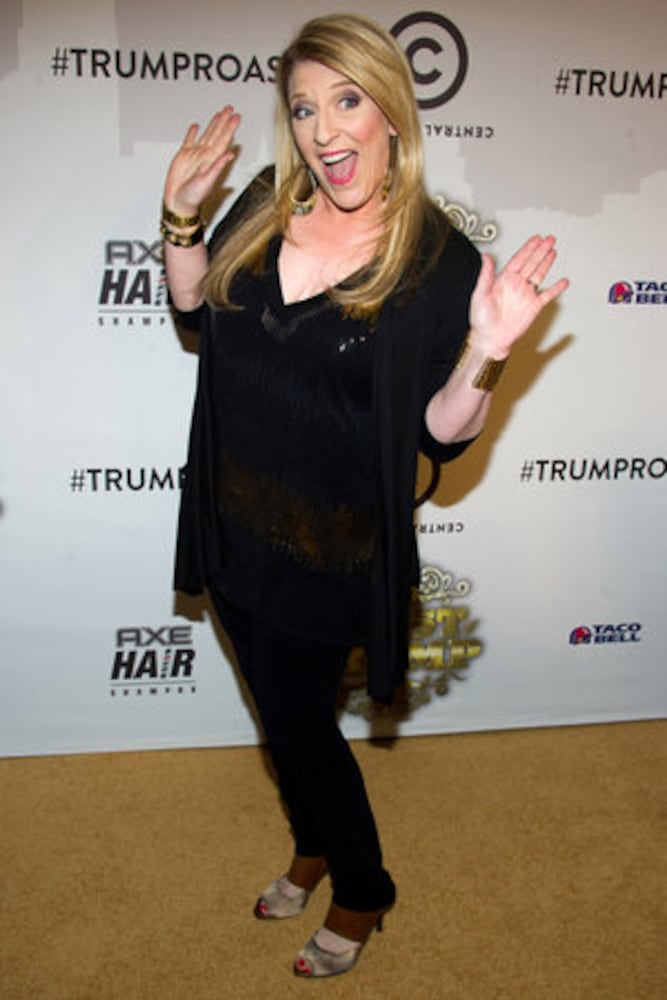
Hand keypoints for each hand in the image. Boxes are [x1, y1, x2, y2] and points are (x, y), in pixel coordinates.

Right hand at [163, 105, 240, 216]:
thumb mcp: (207, 181)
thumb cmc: (193, 196)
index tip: (236, 117)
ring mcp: (194, 155)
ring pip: (206, 134)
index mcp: (212, 160)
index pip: (223, 140)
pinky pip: (189, 141)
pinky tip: (196, 126)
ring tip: (219, 114)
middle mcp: (205, 156)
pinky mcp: (183, 156)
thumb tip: (230, 154)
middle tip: (230, 109)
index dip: (230, 128)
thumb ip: (218, 167)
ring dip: (213, 124)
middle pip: (217, 134)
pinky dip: (192, 133)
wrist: (178, 202)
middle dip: (224, 121)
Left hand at [469, 235, 569, 357]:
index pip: (519, 259)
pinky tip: (563, 281)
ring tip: (553, 251)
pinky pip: (547, 295)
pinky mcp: (533, 307)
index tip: (536, 239)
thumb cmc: (481, 320)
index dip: (528, 248)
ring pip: (539, 274)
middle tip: (549, 239)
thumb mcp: (480, 294)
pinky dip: (556, 288)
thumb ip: (486, 274)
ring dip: (547, 263)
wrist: (490, 339)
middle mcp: (516, 285)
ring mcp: (526, 295)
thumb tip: (486, 256)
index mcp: (504, 280)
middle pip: (531, 263)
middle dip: (540, 250)